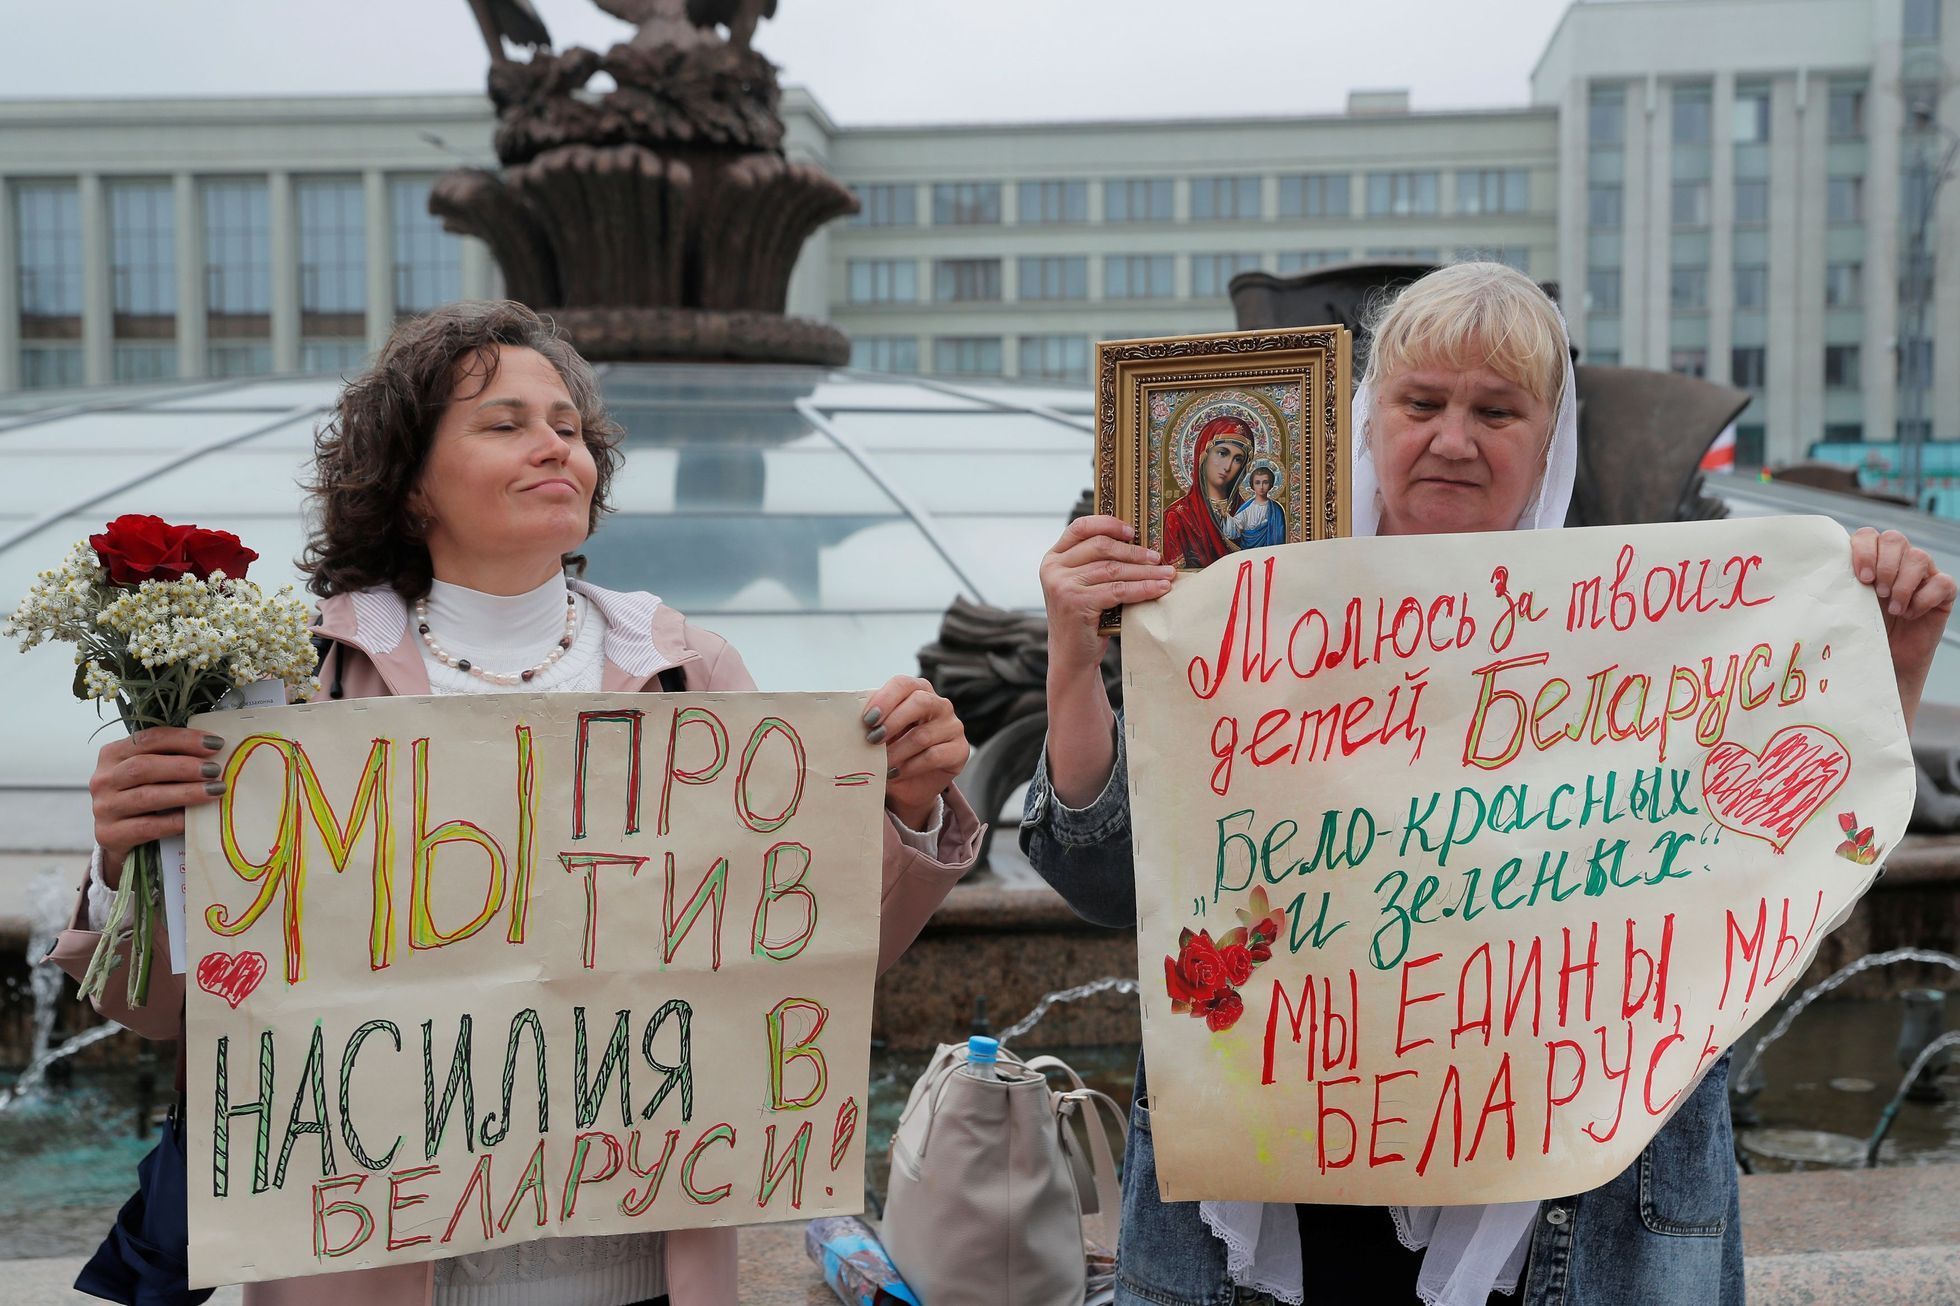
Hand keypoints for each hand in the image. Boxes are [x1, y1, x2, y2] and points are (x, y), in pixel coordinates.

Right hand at [90, 727, 227, 886]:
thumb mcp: (149, 772)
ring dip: (185, 792)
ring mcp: (104, 808)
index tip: (215, 743)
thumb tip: (214, 748)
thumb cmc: (141, 794)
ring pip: (146, 796)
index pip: (148, 739)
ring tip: (215, 790)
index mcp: (112, 754)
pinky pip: (147, 827)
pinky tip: (194, 819)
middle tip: (214, 770)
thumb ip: (171, 757)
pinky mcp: (109, 834)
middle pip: (144, 766)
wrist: (118, 837)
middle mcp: (104, 779)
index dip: (183, 739)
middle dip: (184, 766)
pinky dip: (174, 821)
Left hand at [864, 675, 967, 831]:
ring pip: (923, 735)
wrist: (908, 783)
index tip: (867, 720)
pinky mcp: (960, 750)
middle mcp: (940, 705)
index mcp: (918, 691)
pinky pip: (934, 756)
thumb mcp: (880, 731)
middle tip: (872, 739)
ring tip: (881, 763)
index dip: (884, 699)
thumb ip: (872, 720)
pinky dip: (910, 766)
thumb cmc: (891, 749)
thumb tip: (848, 717)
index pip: (903, 684)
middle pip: (920, 702)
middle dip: (893, 721)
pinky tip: (896, 773)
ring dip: (897, 751)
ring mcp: (953, 726)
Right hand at [1039, 516, 1171, 805]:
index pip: (1080, 527)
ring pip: (1113, 569)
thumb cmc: (1086, 619)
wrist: (1072, 657)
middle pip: (1101, 547)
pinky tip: (1159, 590)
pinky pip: (1117, 590)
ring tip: (1167, 575)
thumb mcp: (1086, 585)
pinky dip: (1142, 589)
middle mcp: (1053, 568)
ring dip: (1145, 572)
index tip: (1133, 531)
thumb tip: (1143, 545)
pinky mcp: (1075, 603)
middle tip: (1159, 558)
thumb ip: (1099, 564)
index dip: (1108, 523)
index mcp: (1054, 557)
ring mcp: (1062, 585)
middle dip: (1135, 552)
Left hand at [1850, 527, 1955, 727]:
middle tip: (1876, 592)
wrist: (1883, 662)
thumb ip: (1837, 584)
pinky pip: (1942, 582)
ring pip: (1919, 557)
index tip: (1861, 578)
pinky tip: (1910, 615)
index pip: (1868, 535)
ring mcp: (1922, 574)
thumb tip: (1815, 572)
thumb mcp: (1844, 605)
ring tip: (1893, 609)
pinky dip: (1924, 598)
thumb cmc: (1858, 631)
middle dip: (1884, 565)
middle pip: (1895, 539)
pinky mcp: (1942, 592)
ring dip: (1902, 583)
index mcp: (1870, 559)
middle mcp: (1897, 561)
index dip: (1865, 550)